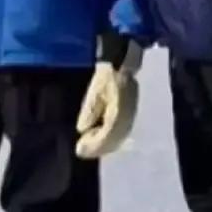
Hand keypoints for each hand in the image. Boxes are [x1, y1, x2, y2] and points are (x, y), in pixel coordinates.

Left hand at [75, 34, 142, 159]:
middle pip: (113, 140)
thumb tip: (82, 129)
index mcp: (119, 111)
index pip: (107, 135)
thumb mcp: (95, 90)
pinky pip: (122, 132)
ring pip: (119, 138)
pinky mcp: (132, 113)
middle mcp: (128, 117)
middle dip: (97, 148)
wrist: (124, 62)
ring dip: (104, 145)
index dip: (93, 145)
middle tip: (81, 149)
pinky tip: (101, 137)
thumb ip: (90, 110)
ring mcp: (132, 116)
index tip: (79, 147)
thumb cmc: (108, 74)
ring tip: (89, 145)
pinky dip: (111, 139)